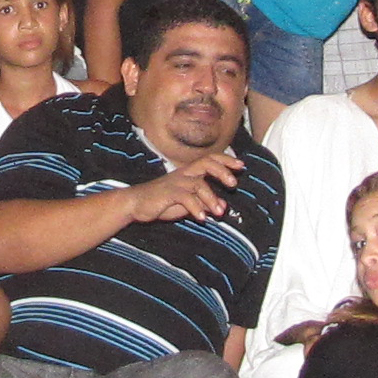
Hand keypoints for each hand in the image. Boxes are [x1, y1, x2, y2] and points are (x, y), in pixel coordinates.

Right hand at [122, 152, 242, 222]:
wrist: (136, 204)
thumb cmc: (162, 202)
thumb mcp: (187, 203)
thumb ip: (204, 202)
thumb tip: (223, 206)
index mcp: (189, 172)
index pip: (210, 160)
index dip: (226, 161)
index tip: (241, 166)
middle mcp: (184, 173)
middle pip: (206, 163)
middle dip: (222, 171)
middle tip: (234, 183)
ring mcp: (175, 182)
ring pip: (199, 184)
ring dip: (212, 198)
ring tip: (220, 212)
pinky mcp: (168, 193)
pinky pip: (186, 198)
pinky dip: (196, 208)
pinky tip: (203, 218)